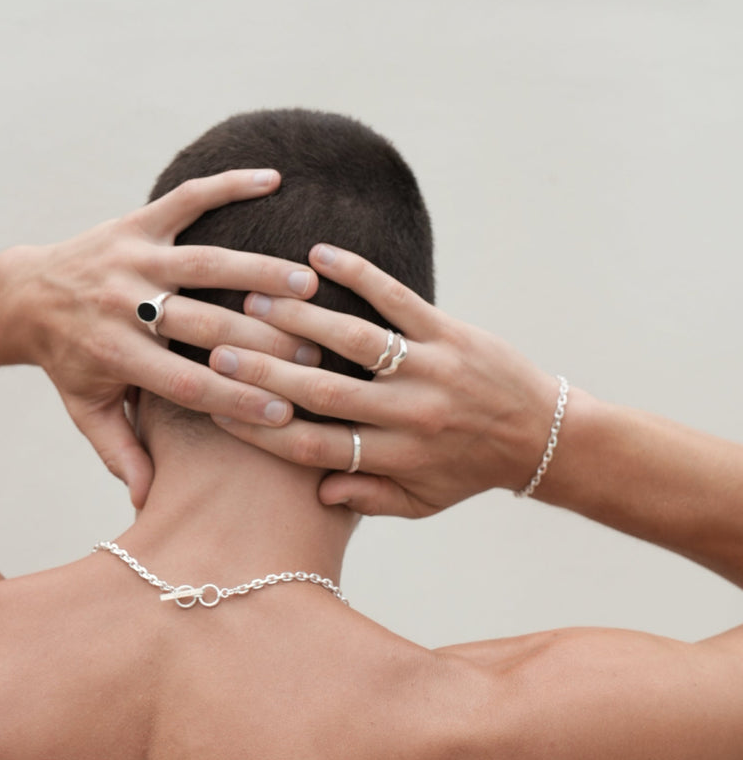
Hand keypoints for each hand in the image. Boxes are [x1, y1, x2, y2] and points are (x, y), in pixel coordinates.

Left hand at [0, 171, 323, 507]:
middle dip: (263, 336)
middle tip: (317, 349)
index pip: (187, 383)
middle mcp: (125, 304)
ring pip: (204, 262)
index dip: (236, 399)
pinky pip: (186, 199)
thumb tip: (148, 504)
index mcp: (117, 356)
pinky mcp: (136, 222)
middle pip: (205, 323)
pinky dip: (228, 184)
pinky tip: (273, 179)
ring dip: (259, 269)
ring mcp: (132, 257)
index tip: (285, 413)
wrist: (25, 296)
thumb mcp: (89, 410)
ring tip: (309, 282)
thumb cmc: (69, 362)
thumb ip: (120, 452)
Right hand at [192, 243, 561, 516]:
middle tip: (216, 349)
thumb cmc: (470, 471)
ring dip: (300, 319)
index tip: (217, 407)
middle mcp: (409, 415)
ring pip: (355, 342)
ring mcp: (430, 369)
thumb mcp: (420, 502)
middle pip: (323, 393)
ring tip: (252, 299)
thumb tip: (316, 492)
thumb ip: (369, 498)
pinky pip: (399, 299)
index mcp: (395, 459)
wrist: (543, 436)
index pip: (313, 447)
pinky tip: (320, 256)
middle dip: (265, 371)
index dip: (261, 428)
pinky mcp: (450, 333)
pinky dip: (359, 276)